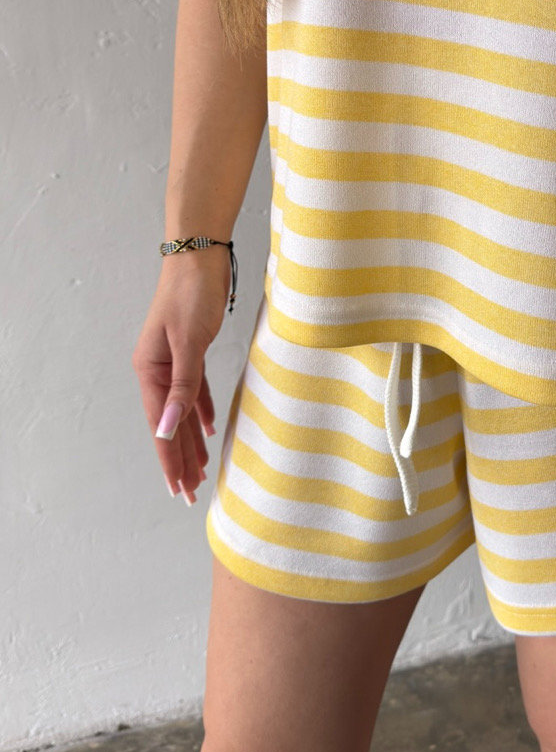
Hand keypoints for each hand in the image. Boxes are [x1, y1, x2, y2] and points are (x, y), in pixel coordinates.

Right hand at [132, 254, 225, 505]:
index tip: (177, 489)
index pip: (161, 426)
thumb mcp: (189, 342)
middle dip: (180, 459)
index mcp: (150, 371)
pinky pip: (194, 391)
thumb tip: (169, 428)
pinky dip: (202, 411)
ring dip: (192, 441)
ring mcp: (172, 361)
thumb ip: (183, 386)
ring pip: (183, 411)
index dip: (170, 459)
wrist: (199, 256)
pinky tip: (210, 430)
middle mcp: (157, 370)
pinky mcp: (190, 350)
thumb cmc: (192, 294)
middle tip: (189, 494)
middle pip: (170, 425)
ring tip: (199, 472)